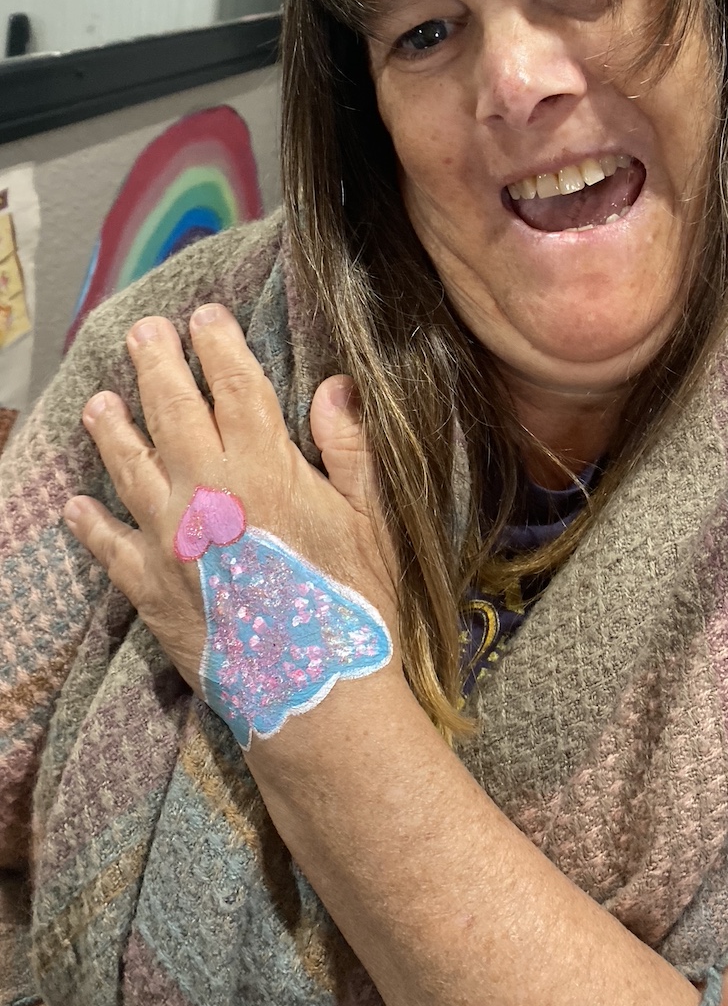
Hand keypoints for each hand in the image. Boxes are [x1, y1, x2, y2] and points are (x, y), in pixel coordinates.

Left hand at [62, 305, 399, 712]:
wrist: (310, 689)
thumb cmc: (353, 601)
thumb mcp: (373, 518)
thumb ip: (350, 448)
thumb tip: (335, 385)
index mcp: (263, 464)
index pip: (234, 384)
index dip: (218, 344)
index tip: (205, 315)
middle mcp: (205, 489)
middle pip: (171, 409)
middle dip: (155, 363)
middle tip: (142, 332)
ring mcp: (168, 537)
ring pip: (129, 464)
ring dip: (112, 428)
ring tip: (99, 402)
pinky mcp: (146, 586)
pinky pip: (107, 545)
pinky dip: (89, 523)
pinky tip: (76, 506)